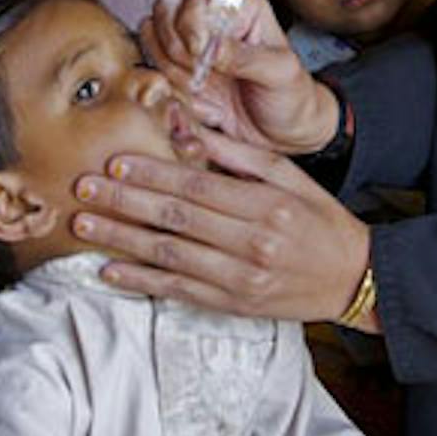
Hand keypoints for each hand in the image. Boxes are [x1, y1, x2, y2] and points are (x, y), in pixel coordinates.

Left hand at [74, 126, 369, 322]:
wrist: (354, 279)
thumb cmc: (321, 220)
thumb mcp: (291, 177)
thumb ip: (241, 156)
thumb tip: (193, 131)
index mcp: (265, 204)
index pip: (197, 185)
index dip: (152, 174)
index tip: (115, 163)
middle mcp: (250, 242)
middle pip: (175, 217)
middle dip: (124, 200)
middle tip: (83, 187)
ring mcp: (240, 277)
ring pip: (169, 254)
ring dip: (121, 239)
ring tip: (84, 223)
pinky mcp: (234, 304)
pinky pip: (179, 291)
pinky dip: (141, 281)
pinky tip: (110, 270)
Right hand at [142, 0, 339, 155]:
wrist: (282, 132)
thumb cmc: (290, 95)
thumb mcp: (278, 73)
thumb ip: (245, 57)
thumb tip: (211, 47)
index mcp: (241, 4)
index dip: (191, 22)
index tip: (200, 52)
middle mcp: (212, 15)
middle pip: (166, 8)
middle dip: (175, 44)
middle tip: (197, 73)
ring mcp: (190, 40)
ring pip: (152, 36)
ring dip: (170, 65)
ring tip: (199, 86)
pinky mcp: (177, 66)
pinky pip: (152, 65)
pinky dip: (164, 82)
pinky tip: (192, 96)